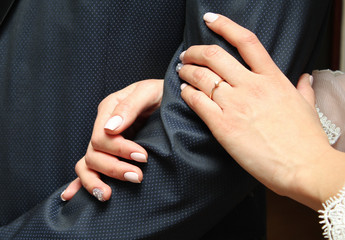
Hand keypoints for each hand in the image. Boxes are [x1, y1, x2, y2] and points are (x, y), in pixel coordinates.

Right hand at [61, 79, 163, 200]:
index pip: (102, 137)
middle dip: (114, 168)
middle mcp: (103, 126)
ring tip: (107, 195)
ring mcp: (105, 141)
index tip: (143, 157)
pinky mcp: (111, 152)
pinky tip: (70, 195)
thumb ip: (130, 107)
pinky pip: (89, 168)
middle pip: (94, 154)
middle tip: (138, 176)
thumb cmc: (161, 93)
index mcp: (109, 109)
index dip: (119, 150)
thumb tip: (112, 128)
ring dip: (95, 181)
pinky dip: (79, 182)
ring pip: (88, 164)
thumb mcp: (148, 92)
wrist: (171, 99)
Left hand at [178, 13, 335, 209]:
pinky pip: (197, 101)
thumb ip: (303, 89)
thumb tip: (304, 79)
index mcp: (272, 78)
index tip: (210, 20)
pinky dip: (186, 93)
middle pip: (214, 56)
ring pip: (201, 77)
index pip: (246, 41)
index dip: (224, 26)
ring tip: (180, 72)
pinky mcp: (223, 125)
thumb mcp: (307, 108)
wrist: (304, 167)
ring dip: (186, 71)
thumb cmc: (306, 140)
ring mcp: (236, 104)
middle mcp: (251, 86)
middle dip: (195, 52)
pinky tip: (183, 92)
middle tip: (187, 56)